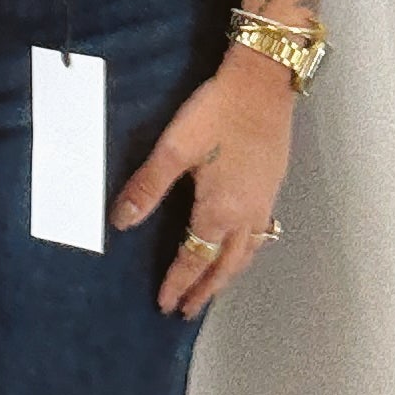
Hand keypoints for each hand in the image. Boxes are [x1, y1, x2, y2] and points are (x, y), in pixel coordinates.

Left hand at [111, 49, 292, 318]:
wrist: (264, 82)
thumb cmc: (216, 112)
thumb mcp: (174, 148)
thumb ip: (148, 187)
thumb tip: (120, 222)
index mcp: (219, 210)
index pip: (195, 258)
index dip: (178, 282)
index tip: (166, 304)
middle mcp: (245, 215)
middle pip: (225, 265)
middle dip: (205, 290)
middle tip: (188, 312)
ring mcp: (264, 202)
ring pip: (247, 253)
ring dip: (228, 275)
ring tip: (214, 290)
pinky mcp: (273, 186)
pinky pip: (261, 236)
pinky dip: (248, 254)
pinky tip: (244, 248)